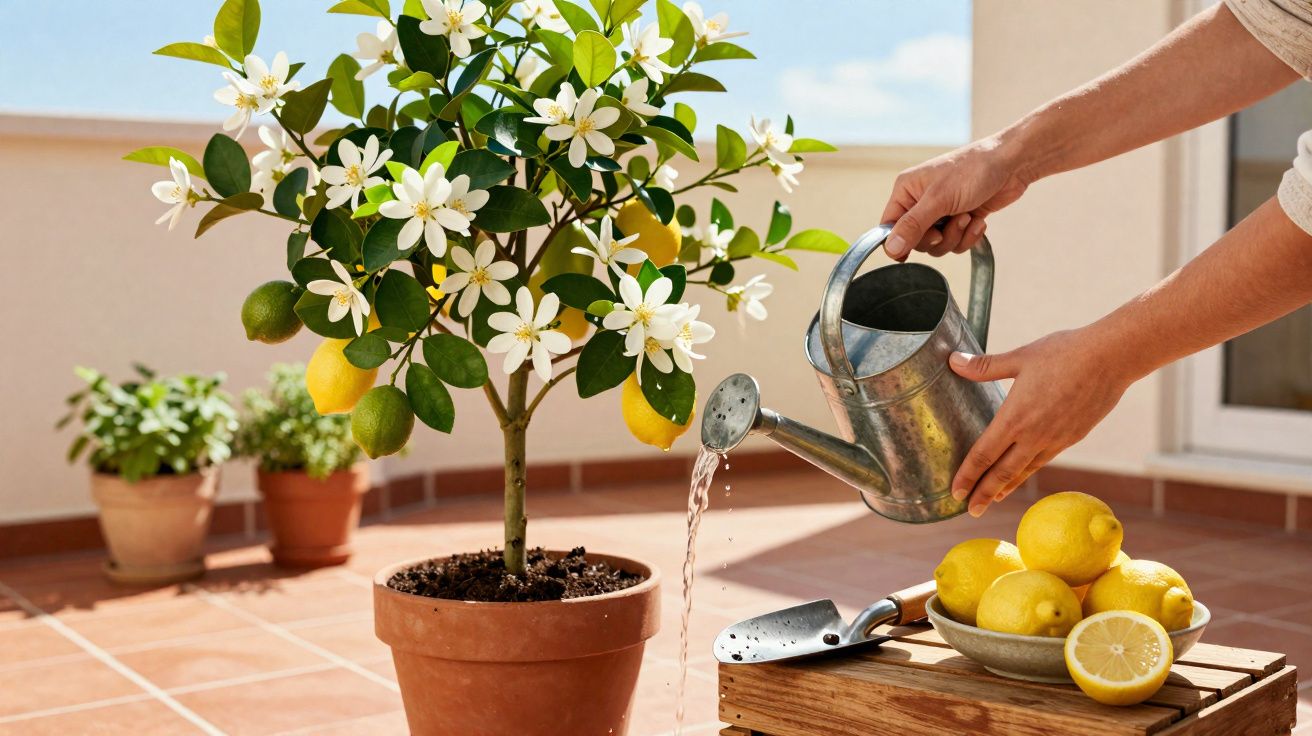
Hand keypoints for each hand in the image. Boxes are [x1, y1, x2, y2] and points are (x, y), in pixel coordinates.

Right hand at [880, 136, 1029, 259]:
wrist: (1012, 164)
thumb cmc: (973, 170)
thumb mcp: (938, 199)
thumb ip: (913, 225)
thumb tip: (890, 248)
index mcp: (906, 191)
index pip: (889, 227)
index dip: (898, 243)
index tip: (909, 254)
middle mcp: (920, 202)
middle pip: (915, 241)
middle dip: (937, 238)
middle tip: (953, 221)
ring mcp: (941, 212)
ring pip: (938, 245)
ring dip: (956, 236)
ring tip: (968, 216)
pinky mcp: (960, 219)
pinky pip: (956, 243)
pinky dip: (969, 236)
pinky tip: (978, 220)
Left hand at [947, 328, 1135, 516]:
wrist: (1112, 359)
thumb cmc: (1065, 353)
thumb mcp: (1020, 357)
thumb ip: (984, 366)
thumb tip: (952, 361)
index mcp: (1016, 418)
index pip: (984, 454)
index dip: (968, 475)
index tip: (955, 492)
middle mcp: (1035, 436)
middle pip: (1003, 473)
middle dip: (984, 493)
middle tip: (970, 510)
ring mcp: (1056, 440)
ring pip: (1025, 470)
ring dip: (1007, 487)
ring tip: (993, 499)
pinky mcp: (1073, 437)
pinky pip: (1044, 460)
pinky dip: (1028, 472)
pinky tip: (1023, 474)